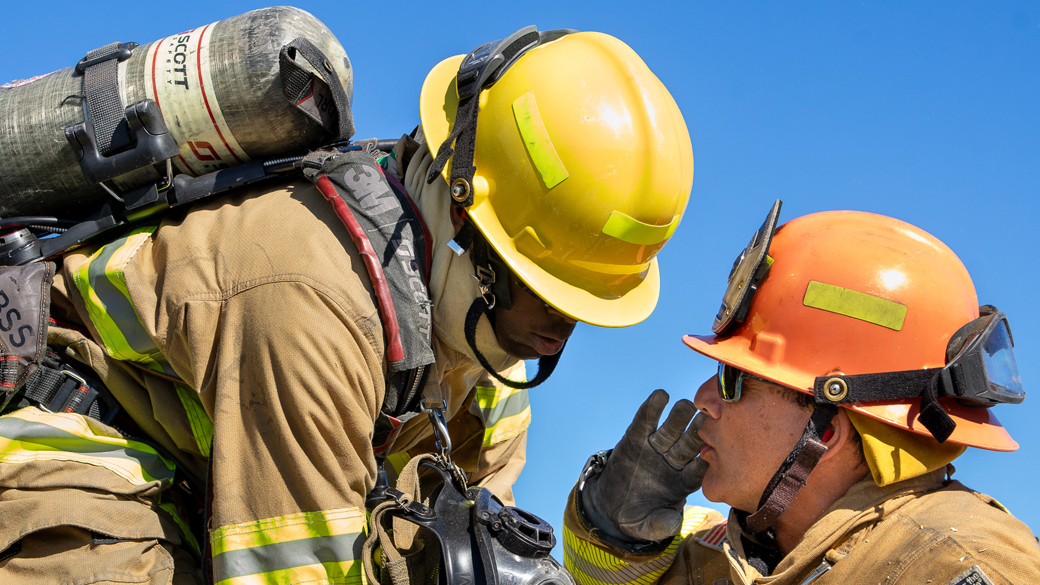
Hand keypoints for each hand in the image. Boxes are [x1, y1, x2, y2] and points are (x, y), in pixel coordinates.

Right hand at [581, 389, 707, 542]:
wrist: (611, 506)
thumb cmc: (637, 517)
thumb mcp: (647, 526)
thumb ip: (661, 525)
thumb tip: (674, 523)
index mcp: (684, 482)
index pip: (699, 469)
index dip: (706, 461)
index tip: (713, 454)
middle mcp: (674, 461)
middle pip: (689, 444)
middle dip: (697, 432)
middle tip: (707, 419)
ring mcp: (656, 447)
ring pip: (671, 429)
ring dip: (679, 416)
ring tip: (685, 404)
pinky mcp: (636, 437)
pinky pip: (646, 421)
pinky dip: (653, 408)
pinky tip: (660, 396)